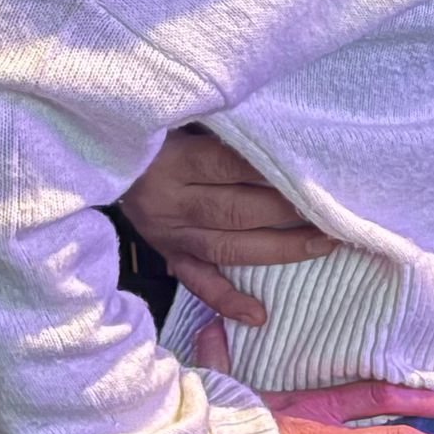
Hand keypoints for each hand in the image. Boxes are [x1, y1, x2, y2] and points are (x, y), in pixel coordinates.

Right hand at [121, 124, 335, 325]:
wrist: (100, 157)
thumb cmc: (159, 129)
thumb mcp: (182, 117)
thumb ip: (222, 126)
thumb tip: (281, 130)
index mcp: (173, 162)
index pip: (230, 166)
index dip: (274, 171)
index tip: (315, 171)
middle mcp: (170, 203)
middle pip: (236, 210)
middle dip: (289, 211)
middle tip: (333, 209)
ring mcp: (168, 234)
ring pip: (227, 248)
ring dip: (279, 249)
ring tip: (323, 246)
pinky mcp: (168, 254)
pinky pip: (198, 283)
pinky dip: (227, 301)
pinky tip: (259, 316)